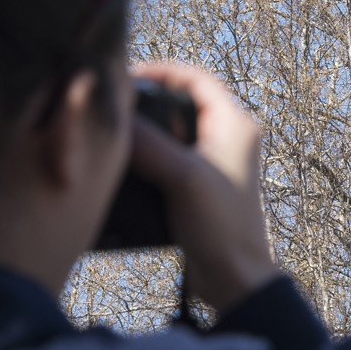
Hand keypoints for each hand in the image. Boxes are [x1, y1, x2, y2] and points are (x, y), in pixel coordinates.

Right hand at [128, 62, 280, 314]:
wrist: (235, 277)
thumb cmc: (221, 226)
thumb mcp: (182, 177)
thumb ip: (148, 144)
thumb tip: (115, 117)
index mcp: (235, 124)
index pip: (196, 78)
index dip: (162, 71)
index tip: (127, 77)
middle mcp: (230, 137)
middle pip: (183, 103)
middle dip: (149, 103)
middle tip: (116, 107)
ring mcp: (216, 162)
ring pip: (174, 132)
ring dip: (148, 132)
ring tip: (117, 134)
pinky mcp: (202, 186)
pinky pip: (172, 158)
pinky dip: (151, 157)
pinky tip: (127, 166)